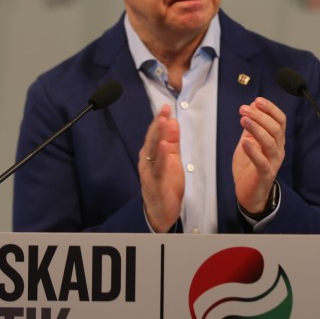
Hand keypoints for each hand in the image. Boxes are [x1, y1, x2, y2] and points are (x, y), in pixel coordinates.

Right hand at [138, 105, 183, 231]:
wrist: (160, 211)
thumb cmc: (165, 183)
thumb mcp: (171, 159)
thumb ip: (172, 141)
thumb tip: (172, 121)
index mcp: (150, 154)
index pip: (155, 134)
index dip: (159, 120)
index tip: (165, 107)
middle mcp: (147, 161)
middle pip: (152, 139)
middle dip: (158, 124)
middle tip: (164, 110)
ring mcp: (150, 172)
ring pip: (153, 151)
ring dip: (158, 136)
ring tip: (163, 121)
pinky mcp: (156, 183)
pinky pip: (159, 168)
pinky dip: (162, 156)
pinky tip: (165, 146)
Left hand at [232, 97, 285, 213]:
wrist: (249, 194)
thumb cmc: (249, 167)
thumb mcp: (249, 141)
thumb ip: (251, 126)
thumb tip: (253, 105)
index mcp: (276, 140)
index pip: (280, 120)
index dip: (270, 109)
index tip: (257, 101)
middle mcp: (278, 150)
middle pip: (275, 129)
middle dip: (260, 116)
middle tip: (244, 110)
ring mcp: (273, 162)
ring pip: (270, 142)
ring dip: (257, 129)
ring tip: (243, 120)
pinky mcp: (265, 175)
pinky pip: (262, 162)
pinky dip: (253, 151)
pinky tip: (244, 142)